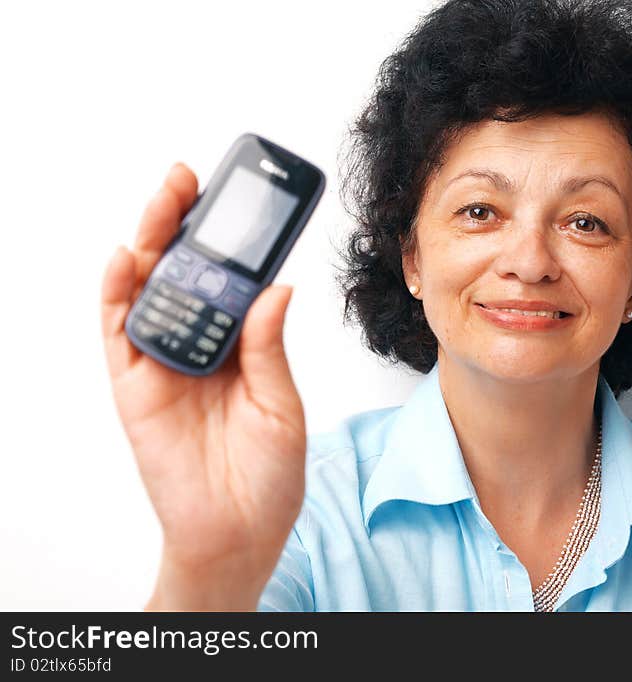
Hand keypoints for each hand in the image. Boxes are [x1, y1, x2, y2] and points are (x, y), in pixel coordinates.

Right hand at [100, 163, 305, 609]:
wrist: (239, 531)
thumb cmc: (269, 475)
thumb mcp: (281, 404)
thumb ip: (268, 347)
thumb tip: (276, 286)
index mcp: (240, 345)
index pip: (229, 279)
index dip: (228, 238)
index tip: (238, 198)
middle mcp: (200, 344)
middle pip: (183, 272)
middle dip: (182, 223)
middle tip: (189, 180)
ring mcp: (164, 361)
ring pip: (148, 289)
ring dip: (151, 241)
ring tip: (166, 200)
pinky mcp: (135, 384)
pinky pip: (119, 331)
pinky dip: (118, 293)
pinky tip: (128, 256)